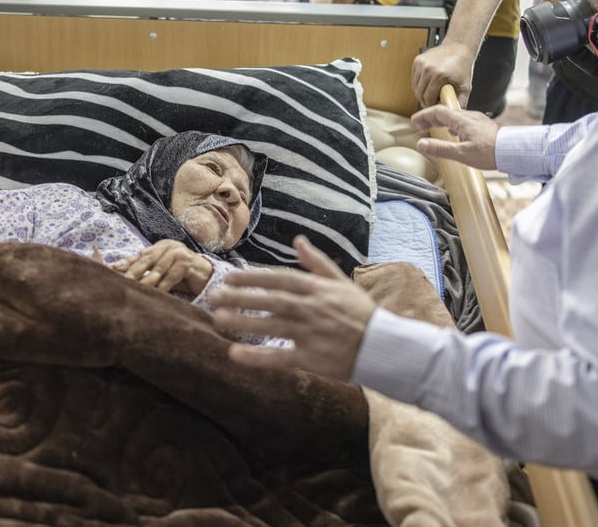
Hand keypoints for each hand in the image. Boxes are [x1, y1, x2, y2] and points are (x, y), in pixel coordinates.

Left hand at [110, 239, 213, 294]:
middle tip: (121, 283)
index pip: (139, 255)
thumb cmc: (181, 277)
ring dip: (146, 282)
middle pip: (146, 260)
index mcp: (159, 246)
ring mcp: (178, 252)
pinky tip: (155, 295)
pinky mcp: (187, 262)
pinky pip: (171, 277)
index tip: (111, 270)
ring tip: (135, 291)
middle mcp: (168, 246)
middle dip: (132, 272)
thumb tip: (119, 275)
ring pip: (158, 270)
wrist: (207, 278)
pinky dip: (162, 287)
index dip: (125, 263)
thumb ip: (146, 272)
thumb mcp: (162, 273)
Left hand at [210, 235, 375, 380]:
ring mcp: (313, 334)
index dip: (253, 277)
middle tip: (213, 296)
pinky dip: (258, 357)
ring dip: (244, 322)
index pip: (281, 279)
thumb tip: (297, 240)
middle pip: (272, 300)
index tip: (230, 277)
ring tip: (218, 319)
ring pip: (273, 326)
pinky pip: (281, 358)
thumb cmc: (360, 312)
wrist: (384, 346)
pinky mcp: (313, 359)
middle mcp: (313, 309)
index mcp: (318, 289)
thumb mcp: (340, 282)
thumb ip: (316, 262)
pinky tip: (235, 354)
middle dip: (241, 297)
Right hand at [410, 104, 498, 169]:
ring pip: (455, 117)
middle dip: (431, 118)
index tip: (414, 121)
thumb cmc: (490, 153)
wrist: (514, 151)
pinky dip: (453, 125)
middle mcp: (470, 117)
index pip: (438, 111)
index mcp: (462, 120)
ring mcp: (478, 121)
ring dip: (442, 121)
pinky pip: (464, 121)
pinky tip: (454, 134)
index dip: (424, 115)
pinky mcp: (484, 127)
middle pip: (446, 112)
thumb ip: (440, 149)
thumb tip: (421, 144)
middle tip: (421, 125)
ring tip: (434, 129)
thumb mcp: (461, 153)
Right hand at [411, 43, 474, 107]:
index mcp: (440, 75)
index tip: (436, 106)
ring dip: (422, 92)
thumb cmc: (462, 67)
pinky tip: (429, 82)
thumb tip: (454, 114)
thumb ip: (460, 102)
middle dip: (426, 100)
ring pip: (415, 87)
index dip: (431, 105)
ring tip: (432, 90)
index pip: (428, 98)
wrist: (458, 48)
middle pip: (419, 94)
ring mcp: (421, 64)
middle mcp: (428, 69)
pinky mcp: (417, 61)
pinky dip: (419, 83)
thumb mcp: (465, 87)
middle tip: (434, 100)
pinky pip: (414, 79)